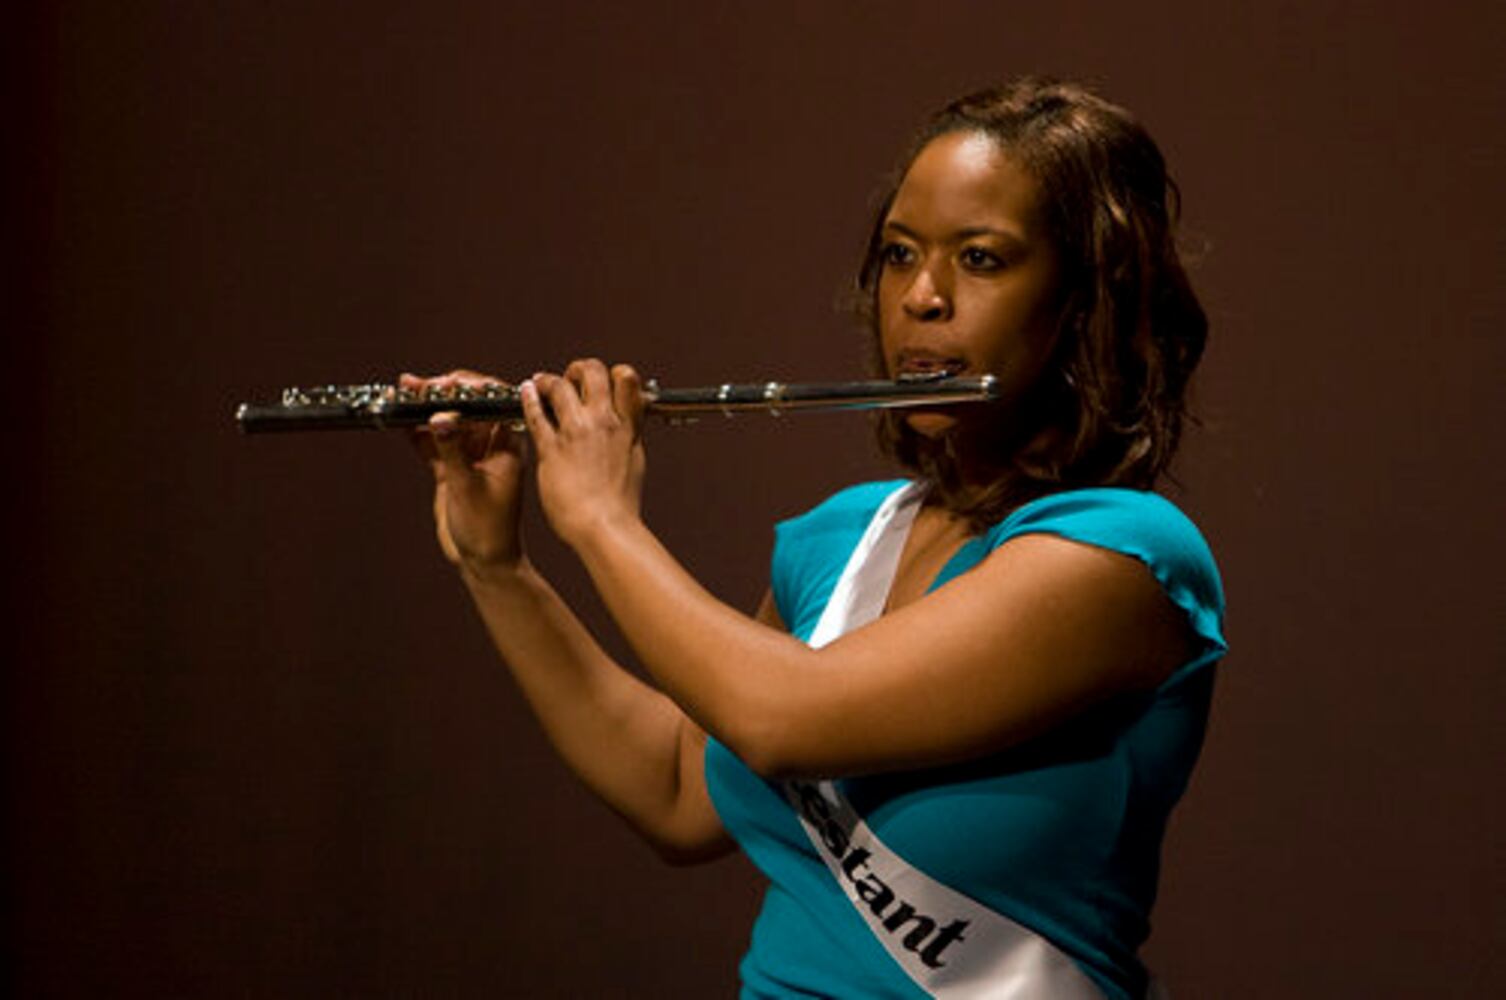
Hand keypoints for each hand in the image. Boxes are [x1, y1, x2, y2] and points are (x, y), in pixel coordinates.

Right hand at [403, 370, 527, 576]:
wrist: (482, 560)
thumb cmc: (489, 528)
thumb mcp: (468, 486)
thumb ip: (452, 451)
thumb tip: (441, 418)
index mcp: (508, 444)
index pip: (491, 404)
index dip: (469, 389)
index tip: (446, 384)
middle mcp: (491, 445)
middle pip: (466, 408)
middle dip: (443, 394)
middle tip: (419, 386)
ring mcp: (470, 456)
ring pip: (447, 422)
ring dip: (426, 409)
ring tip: (405, 392)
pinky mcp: (451, 468)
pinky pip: (433, 443)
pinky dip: (418, 432)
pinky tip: (402, 419)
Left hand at [522, 359, 647, 547]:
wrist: (605, 526)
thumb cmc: (620, 503)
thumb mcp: (635, 461)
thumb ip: (629, 437)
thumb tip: (628, 426)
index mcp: (627, 426)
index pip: (626, 378)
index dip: (613, 373)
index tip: (601, 383)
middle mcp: (603, 423)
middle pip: (593, 371)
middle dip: (579, 369)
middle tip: (570, 378)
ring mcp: (576, 433)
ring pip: (560, 386)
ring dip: (547, 380)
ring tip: (540, 384)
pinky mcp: (552, 449)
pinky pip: (536, 414)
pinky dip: (529, 398)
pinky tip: (525, 392)